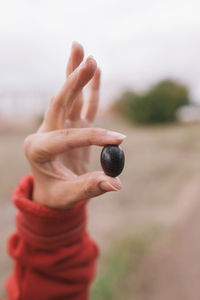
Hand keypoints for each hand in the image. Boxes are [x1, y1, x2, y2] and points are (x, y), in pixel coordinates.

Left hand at [24, 42, 125, 208]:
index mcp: (38, 149)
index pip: (67, 136)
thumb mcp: (69, 195)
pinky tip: (96, 71)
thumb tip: (116, 183)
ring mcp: (59, 126)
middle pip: (59, 102)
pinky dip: (90, 89)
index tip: (119, 140)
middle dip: (74, 81)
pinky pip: (82, 105)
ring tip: (85, 52)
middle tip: (88, 60)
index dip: (95, 137)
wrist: (51, 192)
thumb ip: (91, 187)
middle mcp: (46, 132)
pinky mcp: (72, 126)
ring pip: (68, 96)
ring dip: (77, 75)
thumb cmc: (57, 195)